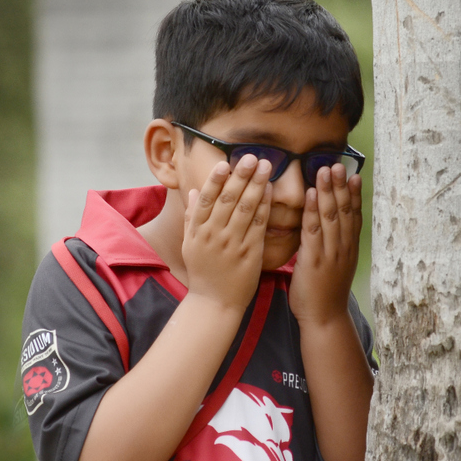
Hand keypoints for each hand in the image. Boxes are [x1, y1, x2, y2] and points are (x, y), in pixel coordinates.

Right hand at [182, 155, 272, 311]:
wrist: (214, 304)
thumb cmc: (203, 273)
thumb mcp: (190, 245)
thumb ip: (192, 218)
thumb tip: (194, 192)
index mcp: (197, 231)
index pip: (206, 199)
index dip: (215, 179)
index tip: (225, 162)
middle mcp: (214, 235)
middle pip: (227, 199)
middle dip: (241, 176)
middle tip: (252, 157)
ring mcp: (232, 244)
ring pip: (245, 209)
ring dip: (256, 185)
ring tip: (266, 166)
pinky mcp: (250, 254)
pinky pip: (258, 226)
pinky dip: (264, 207)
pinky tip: (270, 191)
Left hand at [289, 163, 361, 326]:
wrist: (324, 319)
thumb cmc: (325, 294)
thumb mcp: (336, 267)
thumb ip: (333, 246)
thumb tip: (328, 228)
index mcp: (349, 249)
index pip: (353, 216)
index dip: (353, 194)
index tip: (353, 174)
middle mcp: (343, 248)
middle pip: (344, 211)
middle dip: (340, 186)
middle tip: (337, 164)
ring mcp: (330, 253)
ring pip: (331, 217)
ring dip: (328, 191)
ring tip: (325, 170)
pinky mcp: (314, 260)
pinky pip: (314, 231)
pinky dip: (313, 211)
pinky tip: (311, 195)